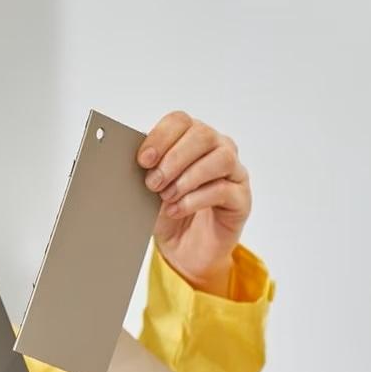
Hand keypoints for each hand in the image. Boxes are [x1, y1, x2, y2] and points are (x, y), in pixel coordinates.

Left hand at [138, 111, 251, 296]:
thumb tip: (129, 162)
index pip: (180, 121)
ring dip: (188, 177)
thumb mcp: (148, 190)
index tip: (143, 159)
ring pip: (221, 158)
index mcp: (192, 139)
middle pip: (203, 135)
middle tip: (153, 182)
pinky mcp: (241, 199)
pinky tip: (176, 210)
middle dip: (173, 158)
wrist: (183, 250)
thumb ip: (145, 171)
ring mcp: (234, 173)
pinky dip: (195, 200)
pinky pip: (224, 190)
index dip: (161, 137)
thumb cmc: (167, 212)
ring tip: (166, 196)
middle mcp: (218, 149)